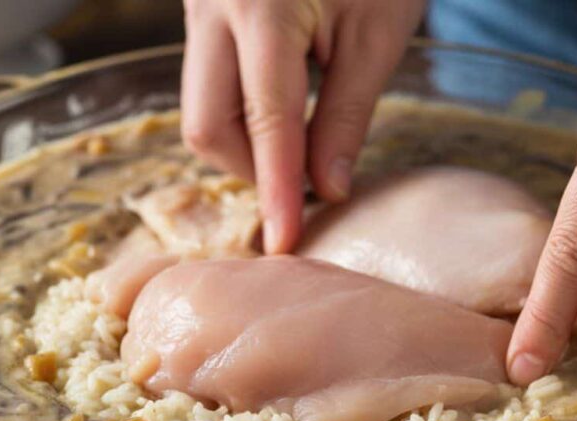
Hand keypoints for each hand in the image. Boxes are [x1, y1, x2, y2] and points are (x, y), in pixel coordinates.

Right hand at [181, 0, 423, 252]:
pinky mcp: (202, 11)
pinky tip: (283, 115)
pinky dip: (243, 113)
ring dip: (248, 142)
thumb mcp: (377, 35)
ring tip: (302, 144)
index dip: (276, 189)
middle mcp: (213, 8)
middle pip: (207, 125)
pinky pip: (208, 81)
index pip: (267, 123)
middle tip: (304, 183)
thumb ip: (347, 116)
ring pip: (202, 107)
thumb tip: (325, 188)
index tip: (285, 242)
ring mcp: (199, 7)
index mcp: (262, 8)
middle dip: (252, 169)